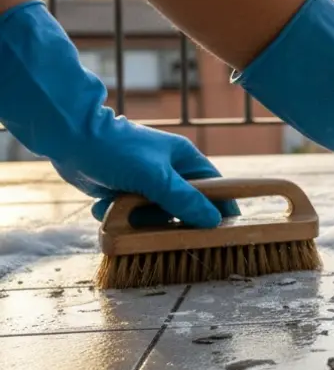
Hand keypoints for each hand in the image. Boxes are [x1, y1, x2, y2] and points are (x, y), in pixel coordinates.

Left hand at [0, 0, 235, 227]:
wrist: (70, 139)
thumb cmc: (118, 150)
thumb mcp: (155, 177)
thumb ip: (184, 200)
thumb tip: (213, 220)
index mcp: (185, 160)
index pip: (215, 187)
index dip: (221, 208)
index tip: (226, 230)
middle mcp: (169, 172)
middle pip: (184, 207)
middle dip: (166, 219)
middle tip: (156, 227)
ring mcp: (145, 183)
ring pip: (154, 215)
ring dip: (136, 218)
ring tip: (119, 208)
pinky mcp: (123, 192)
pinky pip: (130, 215)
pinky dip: (116, 215)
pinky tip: (104, 204)